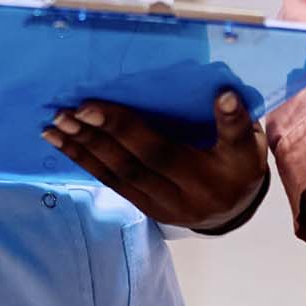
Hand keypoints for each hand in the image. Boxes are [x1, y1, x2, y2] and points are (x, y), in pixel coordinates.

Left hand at [43, 89, 268, 231]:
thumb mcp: (250, 143)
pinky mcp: (148, 210)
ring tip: (55, 124)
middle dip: (102, 133)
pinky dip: (85, 161)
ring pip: (119, 174)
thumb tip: (222, 94)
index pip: (166, 149)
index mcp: (218, 174)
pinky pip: (113, 183)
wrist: (237, 208)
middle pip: (138, 161)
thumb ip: (236, 122)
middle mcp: (189, 195)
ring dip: (84, 148)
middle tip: (71, 109)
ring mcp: (165, 207)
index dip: (133, 126)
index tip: (98, 104)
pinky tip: (63, 143)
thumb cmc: (241, 162)